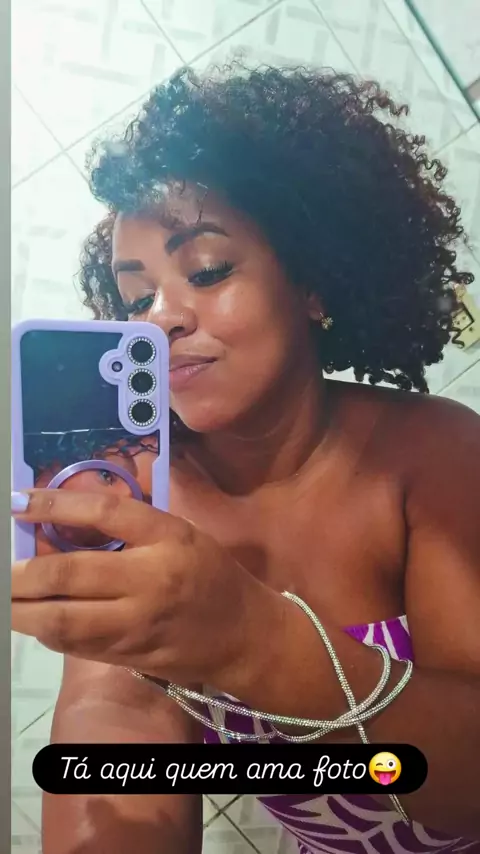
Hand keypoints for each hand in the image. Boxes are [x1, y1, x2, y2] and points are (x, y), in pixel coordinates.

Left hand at [11, 489, 280, 689]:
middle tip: (0, 568)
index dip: (54, 505)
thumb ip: (131, 527)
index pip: (104, 513)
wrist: (245, 635)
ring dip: (22, 610)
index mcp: (168, 538)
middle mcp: (151, 579)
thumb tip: (65, 522)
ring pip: (63, 619)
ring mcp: (138, 623)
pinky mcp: (129, 655)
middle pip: (69, 573)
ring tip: (5, 599)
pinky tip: (33, 620)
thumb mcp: (181, 534)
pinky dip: (47, 631)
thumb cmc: (212, 574)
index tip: (18, 502)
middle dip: (20, 573)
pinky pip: (76, 644)